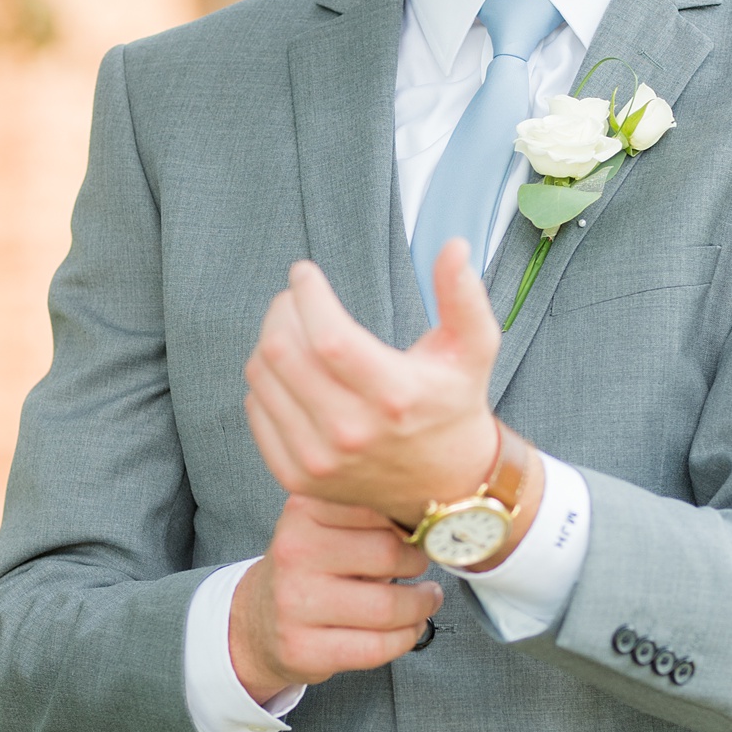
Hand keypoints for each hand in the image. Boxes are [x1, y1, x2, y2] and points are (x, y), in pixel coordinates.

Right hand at [228, 495, 442, 701]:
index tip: (421, 530)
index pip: (376, 505)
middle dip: (419, 563)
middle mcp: (294, 553)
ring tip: (424, 599)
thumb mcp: (325, 526)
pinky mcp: (303, 648)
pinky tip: (408, 627)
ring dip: (421, 605)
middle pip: (388, 553)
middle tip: (422, 567)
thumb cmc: (307, 570)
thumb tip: (433, 522)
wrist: (257, 621)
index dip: (411, 520)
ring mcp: (295, 603)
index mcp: (303, 512)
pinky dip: (406, 637)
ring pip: (388, 606)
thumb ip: (369, 516)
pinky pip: (377, 647)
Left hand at [244, 239, 501, 529]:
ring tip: (294, 332)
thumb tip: (455, 247)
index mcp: (395, 395)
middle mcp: (352, 432)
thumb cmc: (454, 404)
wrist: (446, 484)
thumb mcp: (474, 349)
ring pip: (262, 377)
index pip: (327, 336)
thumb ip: (464, 296)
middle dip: (281, 310)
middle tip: (294, 299)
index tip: (304, 273)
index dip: (307, 294)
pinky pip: (257, 410)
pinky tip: (291, 374)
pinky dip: (265, 382)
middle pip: (283, 352)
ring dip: (270, 342)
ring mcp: (320, 460)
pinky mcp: (298, 477)